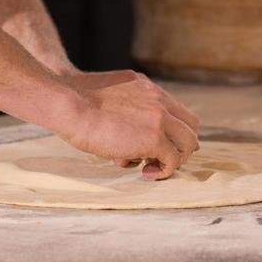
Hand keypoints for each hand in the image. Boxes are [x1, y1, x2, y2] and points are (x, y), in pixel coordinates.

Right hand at [57, 71, 200, 178]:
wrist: (71, 105)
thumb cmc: (78, 103)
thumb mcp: (110, 94)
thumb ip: (125, 108)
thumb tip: (125, 129)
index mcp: (148, 88)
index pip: (178, 110)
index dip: (175, 130)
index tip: (163, 144)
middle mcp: (159, 101)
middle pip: (191, 126)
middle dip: (180, 146)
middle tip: (161, 158)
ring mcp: (159, 119)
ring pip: (188, 143)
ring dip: (174, 159)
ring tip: (152, 167)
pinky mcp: (154, 139)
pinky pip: (173, 160)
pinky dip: (164, 170)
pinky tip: (145, 173)